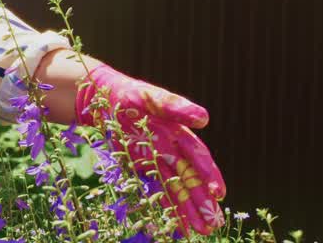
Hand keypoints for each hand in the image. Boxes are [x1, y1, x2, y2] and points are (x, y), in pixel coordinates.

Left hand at [75, 64, 226, 234]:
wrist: (104, 97)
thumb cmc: (131, 94)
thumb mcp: (152, 98)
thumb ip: (176, 107)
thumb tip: (204, 119)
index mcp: (179, 133)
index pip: (198, 157)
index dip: (209, 175)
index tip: (218, 193)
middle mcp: (173, 149)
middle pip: (191, 178)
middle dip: (203, 201)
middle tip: (214, 224)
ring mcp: (159, 159)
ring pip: (178, 188)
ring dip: (189, 209)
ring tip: (202, 231)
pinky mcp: (144, 166)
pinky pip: (159, 189)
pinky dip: (169, 205)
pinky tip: (179, 223)